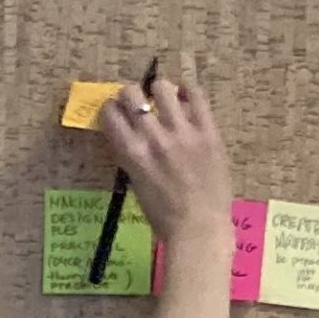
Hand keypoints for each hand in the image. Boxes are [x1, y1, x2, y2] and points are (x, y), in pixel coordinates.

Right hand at [97, 77, 230, 240]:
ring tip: (164, 97)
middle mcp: (154, 138)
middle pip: (131, 94)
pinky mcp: (208, 133)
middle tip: (139, 103)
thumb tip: (131, 133)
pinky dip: (188, 90)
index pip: (110, 113)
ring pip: (163, 88)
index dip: (111, 108)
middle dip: (131, 95)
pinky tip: (186, 94)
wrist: (199, 229)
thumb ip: (132, 156)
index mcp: (132, 154)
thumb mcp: (136, 184)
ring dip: (159, 90)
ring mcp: (183, 133)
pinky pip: (197, 97)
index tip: (117, 111)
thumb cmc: (164, 216)